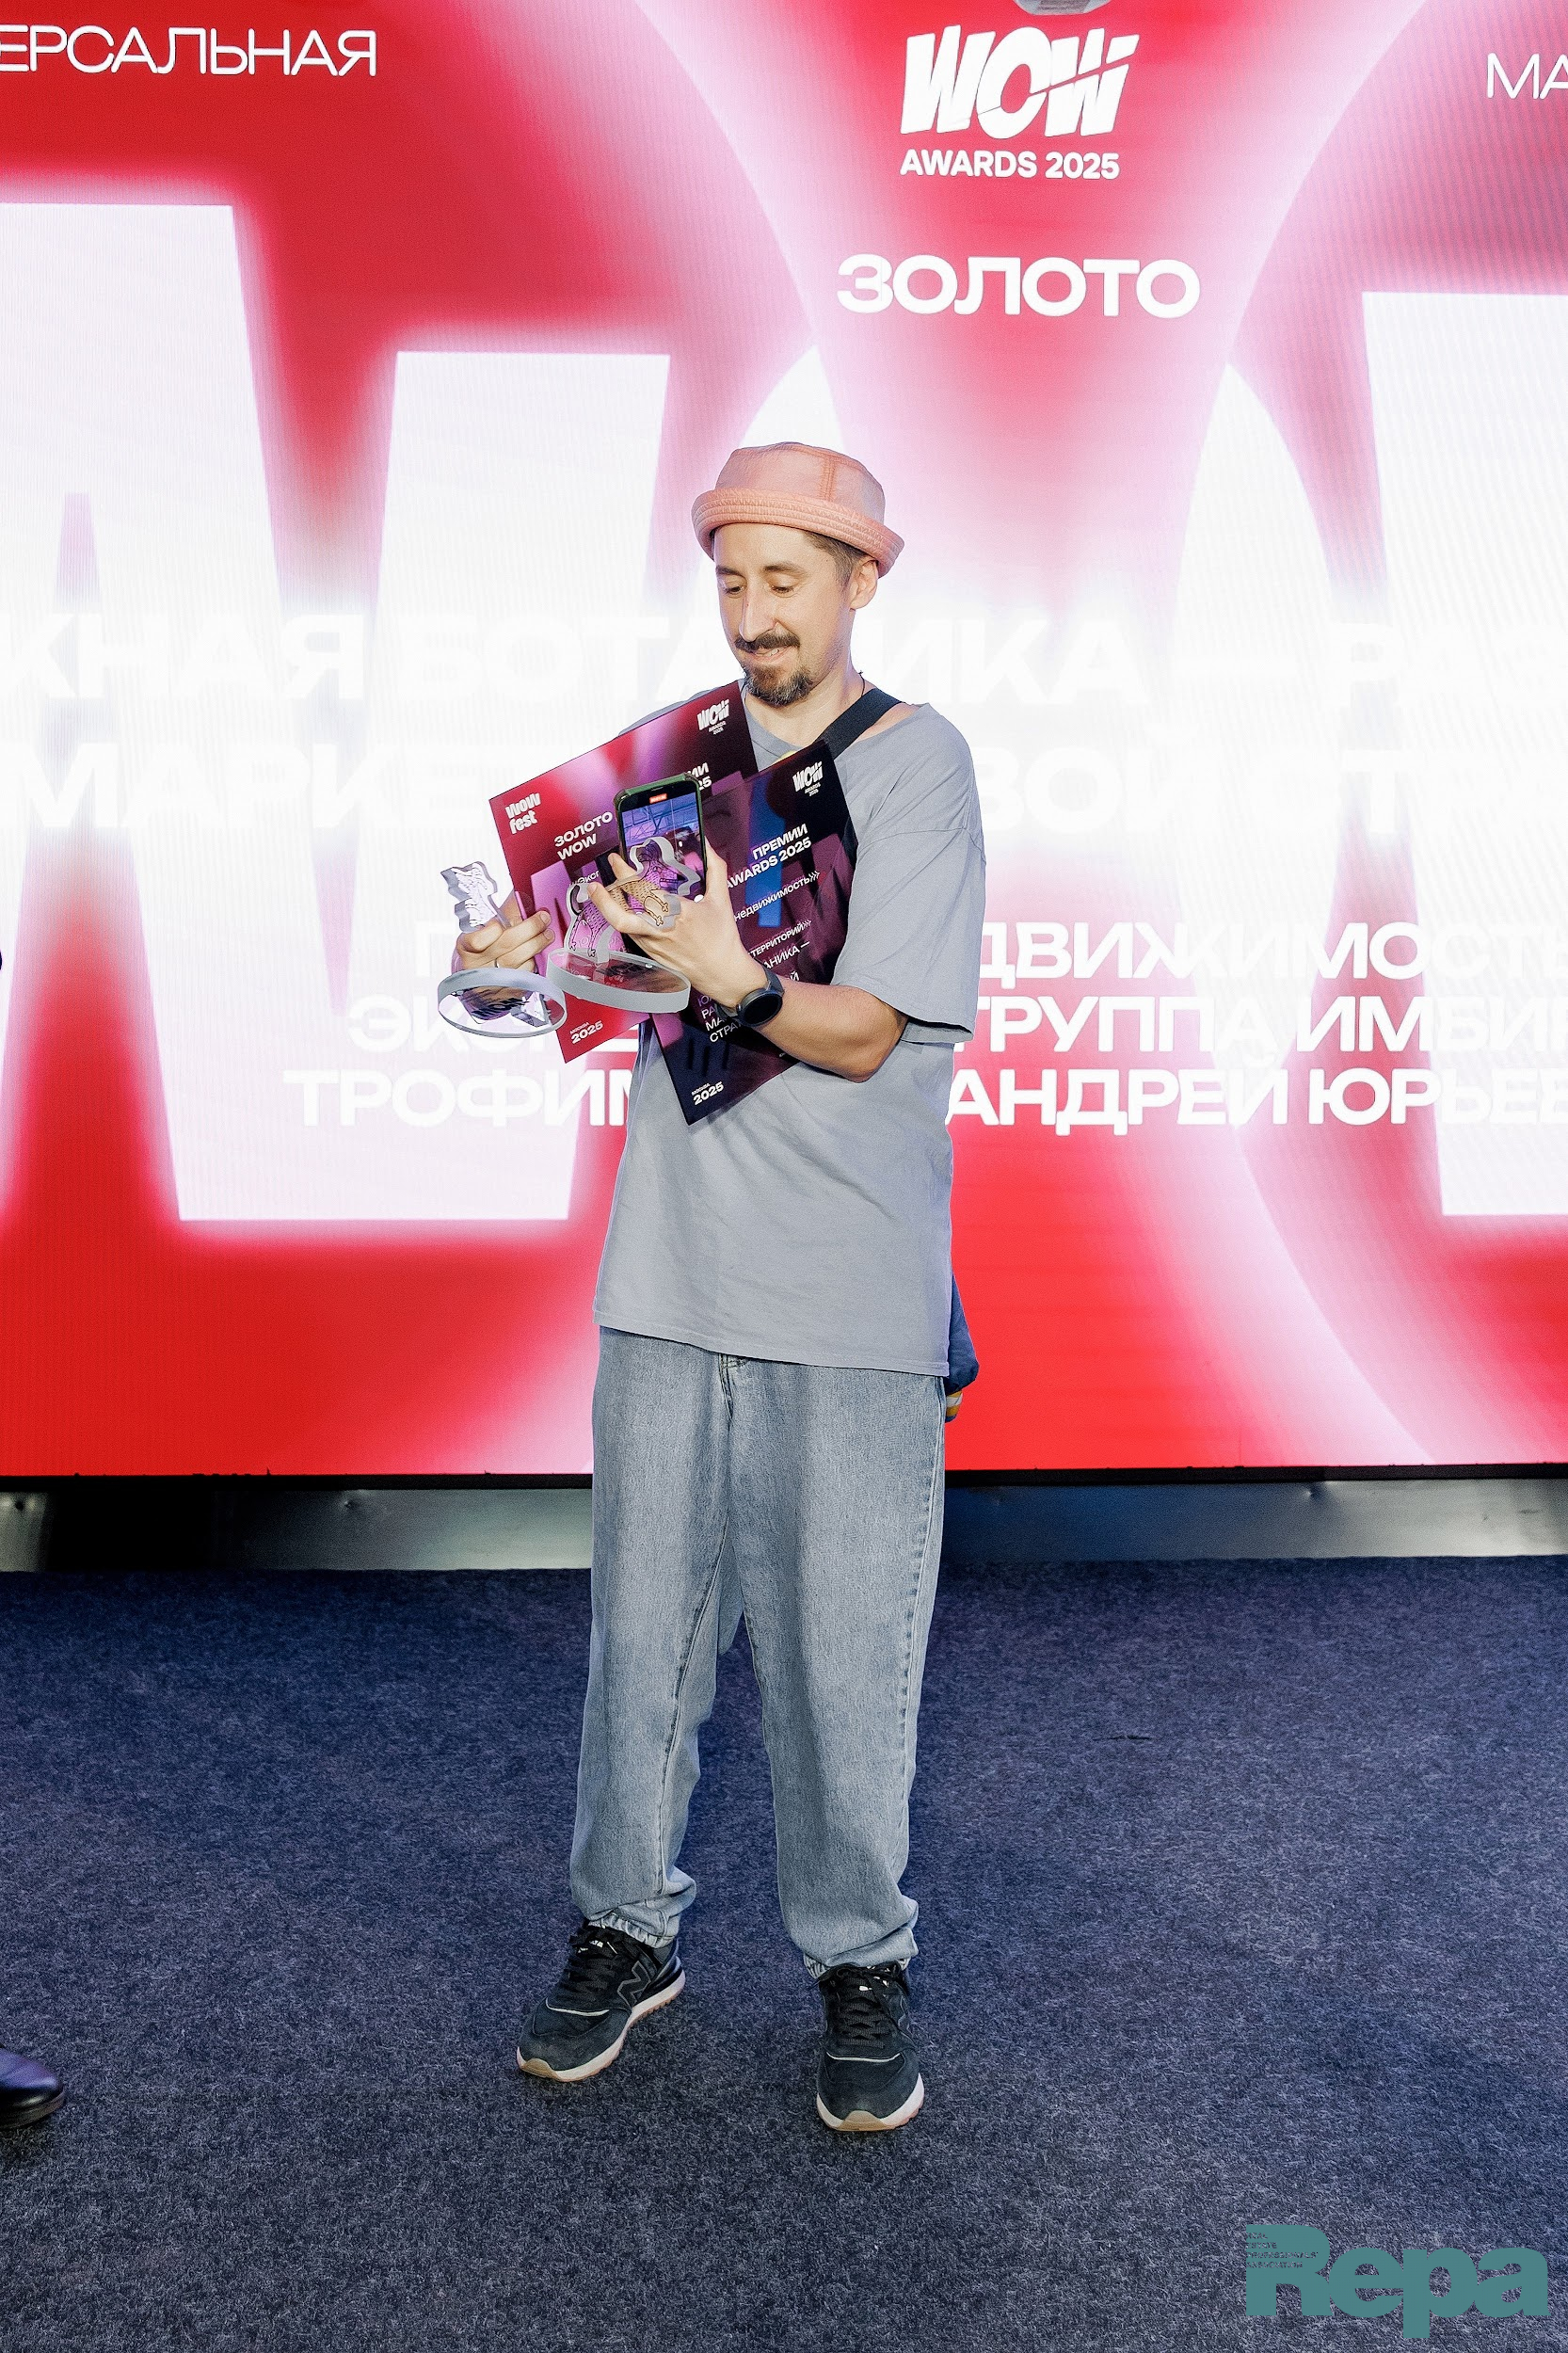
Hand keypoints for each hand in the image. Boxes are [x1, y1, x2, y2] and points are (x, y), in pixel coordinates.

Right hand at [453, 891, 554, 1007]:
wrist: (477, 982)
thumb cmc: (482, 951)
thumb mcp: (482, 932)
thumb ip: (500, 917)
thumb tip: (521, 900)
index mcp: (466, 947)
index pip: (478, 939)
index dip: (493, 929)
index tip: (502, 921)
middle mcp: (477, 965)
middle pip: (507, 944)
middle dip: (530, 927)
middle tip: (543, 918)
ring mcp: (492, 980)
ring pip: (520, 959)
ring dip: (538, 943)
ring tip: (547, 933)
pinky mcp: (507, 991)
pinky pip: (526, 972)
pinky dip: (534, 960)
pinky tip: (536, 952)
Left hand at [587, 841, 763, 1008]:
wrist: (722, 973)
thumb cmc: (722, 938)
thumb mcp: (721, 899)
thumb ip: (715, 868)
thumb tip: (708, 846)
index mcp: (678, 913)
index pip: (643, 891)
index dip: (624, 874)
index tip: (616, 860)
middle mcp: (661, 930)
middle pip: (621, 917)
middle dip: (603, 899)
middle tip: (594, 885)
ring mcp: (653, 945)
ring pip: (623, 925)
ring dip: (613, 908)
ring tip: (609, 893)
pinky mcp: (651, 955)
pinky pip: (632, 934)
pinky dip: (626, 919)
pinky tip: (627, 910)